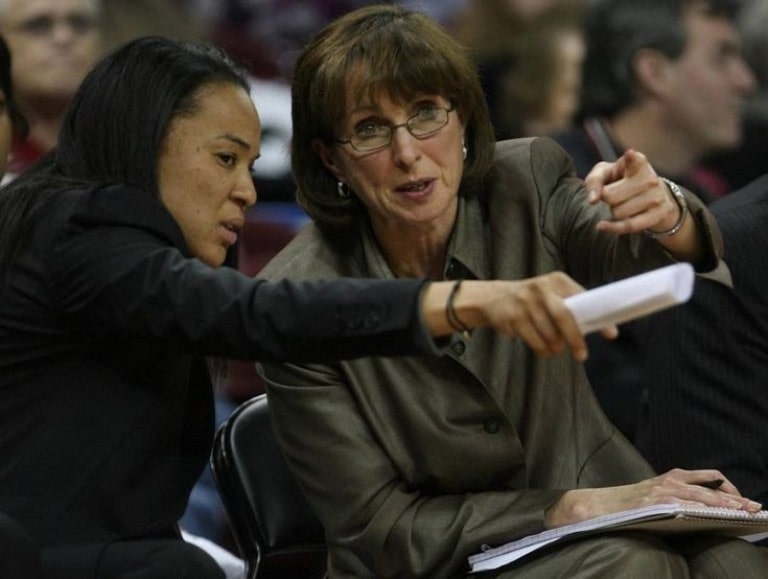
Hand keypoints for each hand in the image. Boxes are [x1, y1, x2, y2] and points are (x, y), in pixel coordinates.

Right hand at [462, 275, 617, 361]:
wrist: (494, 298)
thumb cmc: (532, 300)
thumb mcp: (551, 294)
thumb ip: (572, 307)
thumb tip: (603, 329)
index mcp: (557, 281)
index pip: (582, 299)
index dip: (596, 318)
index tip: (611, 334)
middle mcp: (540, 288)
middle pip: (563, 317)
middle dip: (574, 339)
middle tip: (581, 355)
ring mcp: (524, 302)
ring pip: (548, 333)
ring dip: (555, 347)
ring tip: (556, 349)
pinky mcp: (512, 316)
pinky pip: (534, 340)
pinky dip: (541, 349)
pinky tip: (542, 349)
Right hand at [545, 468, 763, 528]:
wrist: (600, 505)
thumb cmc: (631, 504)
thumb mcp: (658, 494)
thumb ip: (679, 497)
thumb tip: (706, 509)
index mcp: (673, 476)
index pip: (710, 477)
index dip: (730, 489)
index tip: (745, 501)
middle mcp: (671, 480)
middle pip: (712, 487)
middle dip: (736, 498)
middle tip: (754, 508)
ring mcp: (664, 490)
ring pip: (703, 496)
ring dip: (725, 504)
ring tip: (741, 512)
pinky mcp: (657, 502)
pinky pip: (685, 505)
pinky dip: (702, 509)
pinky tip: (714, 516)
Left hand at [583, 149, 681, 235]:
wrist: (653, 196)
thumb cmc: (622, 181)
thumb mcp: (605, 173)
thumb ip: (594, 181)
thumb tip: (592, 200)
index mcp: (638, 162)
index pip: (634, 160)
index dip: (630, 158)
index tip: (629, 154)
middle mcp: (650, 178)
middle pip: (610, 196)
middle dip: (606, 198)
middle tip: (614, 194)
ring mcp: (656, 197)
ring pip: (618, 212)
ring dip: (613, 211)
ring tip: (622, 204)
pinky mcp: (658, 215)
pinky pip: (629, 226)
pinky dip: (613, 228)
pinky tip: (601, 226)